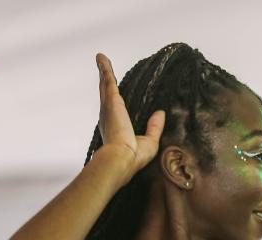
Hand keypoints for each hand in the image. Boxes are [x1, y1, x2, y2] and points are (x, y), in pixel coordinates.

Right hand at [94, 53, 164, 181]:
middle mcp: (108, 116)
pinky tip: (102, 58)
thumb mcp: (150, 142)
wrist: (122, 159)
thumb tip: (161, 113)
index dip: (114, 101)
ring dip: (103, 71)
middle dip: (104, 81)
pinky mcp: (112, 101)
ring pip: (105, 85)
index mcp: (116, 127)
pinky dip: (105, 68)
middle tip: (103, 69)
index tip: (114, 95)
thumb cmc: (133, 157)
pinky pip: (108, 80)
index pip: (115, 110)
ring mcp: (108, 108)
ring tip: (101, 59)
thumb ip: (154, 127)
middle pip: (106, 94)